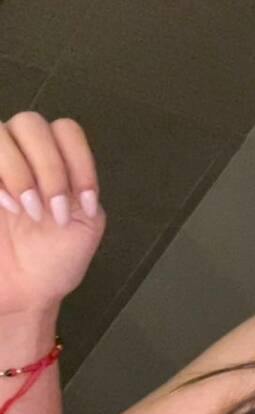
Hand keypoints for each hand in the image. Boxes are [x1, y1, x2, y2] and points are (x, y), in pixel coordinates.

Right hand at [0, 111, 106, 318]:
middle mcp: (24, 156)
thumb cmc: (53, 259)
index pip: (66, 131)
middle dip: (48, 168)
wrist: (25, 289)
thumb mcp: (87, 223)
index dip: (79, 162)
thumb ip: (85, 189)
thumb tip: (72, 168)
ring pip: (1, 132)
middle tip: (53, 209)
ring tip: (30, 211)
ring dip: (21, 172)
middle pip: (31, 124)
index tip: (85, 203)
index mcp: (57, 163)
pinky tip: (8, 206)